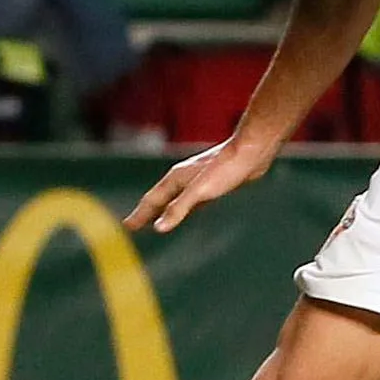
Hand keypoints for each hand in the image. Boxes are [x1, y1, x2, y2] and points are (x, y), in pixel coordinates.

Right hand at [124, 138, 275, 233]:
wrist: (252, 151)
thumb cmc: (226, 169)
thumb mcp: (199, 191)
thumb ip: (179, 208)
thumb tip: (158, 228)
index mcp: (176, 179)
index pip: (152, 200)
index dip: (139, 215)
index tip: (127, 226)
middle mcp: (184, 178)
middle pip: (160, 199)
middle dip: (146, 213)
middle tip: (134, 226)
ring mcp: (198, 180)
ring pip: (175, 199)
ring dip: (164, 210)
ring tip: (157, 220)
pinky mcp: (214, 184)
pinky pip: (192, 200)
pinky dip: (185, 208)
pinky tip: (191, 212)